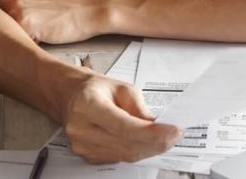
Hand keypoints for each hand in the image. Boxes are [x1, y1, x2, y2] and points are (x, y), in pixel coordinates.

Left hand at [0, 0, 96, 43]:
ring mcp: (15, 7)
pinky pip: (15, 42)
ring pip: (1, 33)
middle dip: (1, 29)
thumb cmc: (65, 4)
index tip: (7, 21)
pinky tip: (41, 36)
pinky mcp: (25, 24)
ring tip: (36, 30)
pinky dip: (25, 44)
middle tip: (24, 28)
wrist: (88, 9)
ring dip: (13, 37)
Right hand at [59, 71, 182, 163]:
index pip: (124, 127)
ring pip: (124, 155)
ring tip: (165, 138)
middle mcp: (81, 128)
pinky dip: (137, 152)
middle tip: (174, 136)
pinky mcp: (87, 156)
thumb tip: (157, 127)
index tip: (173, 131)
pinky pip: (119, 158)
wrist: (71, 97)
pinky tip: (148, 143)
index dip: (152, 133)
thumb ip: (140, 108)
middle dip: (156, 142)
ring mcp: (82, 145)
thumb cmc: (95, 89)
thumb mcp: (121, 88)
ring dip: (149, 149)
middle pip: (126, 144)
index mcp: (87, 105)